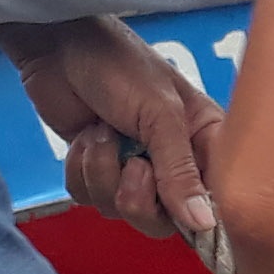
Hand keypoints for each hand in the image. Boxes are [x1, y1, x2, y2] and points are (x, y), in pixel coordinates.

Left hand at [0, 19, 222, 240]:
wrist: (57, 48)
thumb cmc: (120, 66)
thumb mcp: (159, 115)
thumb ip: (180, 172)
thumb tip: (205, 225)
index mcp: (203, 142)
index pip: (215, 199)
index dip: (199, 213)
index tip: (179, 210)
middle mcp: (171, 162)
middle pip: (165, 219)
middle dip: (139, 198)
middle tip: (132, 164)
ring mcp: (131, 168)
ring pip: (121, 210)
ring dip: (103, 173)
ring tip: (102, 133)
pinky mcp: (95, 170)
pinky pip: (88, 199)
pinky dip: (80, 171)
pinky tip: (85, 137)